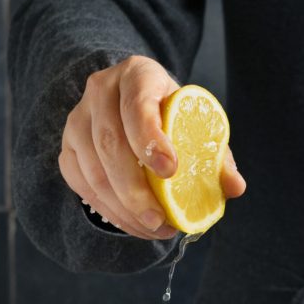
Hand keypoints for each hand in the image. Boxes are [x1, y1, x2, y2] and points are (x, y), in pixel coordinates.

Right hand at [59, 55, 245, 238]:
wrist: (135, 105)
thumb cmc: (174, 118)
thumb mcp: (199, 128)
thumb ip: (217, 156)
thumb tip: (235, 187)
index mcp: (138, 74)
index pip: (137, 104)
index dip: (149, 138)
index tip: (169, 171)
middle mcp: (101, 90)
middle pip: (109, 143)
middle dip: (135, 189)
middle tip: (159, 220)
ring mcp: (79, 118)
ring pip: (92, 169)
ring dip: (122, 208)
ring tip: (152, 228)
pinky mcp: (68, 147)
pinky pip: (80, 183)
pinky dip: (107, 209)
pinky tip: (133, 224)